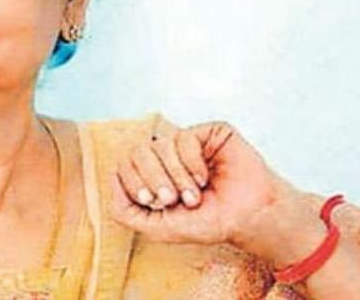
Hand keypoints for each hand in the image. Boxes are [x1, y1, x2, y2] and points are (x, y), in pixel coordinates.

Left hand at [109, 121, 303, 252]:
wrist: (249, 218)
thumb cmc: (209, 222)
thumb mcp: (159, 227)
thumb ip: (125, 211)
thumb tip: (110, 178)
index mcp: (152, 173)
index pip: (123, 164)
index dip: (134, 183)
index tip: (155, 202)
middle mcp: (167, 154)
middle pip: (138, 152)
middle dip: (155, 180)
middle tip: (175, 200)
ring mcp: (187, 141)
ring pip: (159, 145)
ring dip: (177, 176)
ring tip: (195, 194)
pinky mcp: (209, 132)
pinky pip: (184, 138)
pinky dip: (191, 163)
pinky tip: (205, 177)